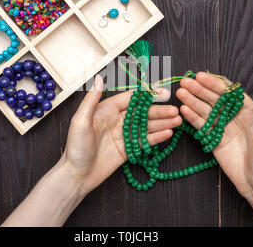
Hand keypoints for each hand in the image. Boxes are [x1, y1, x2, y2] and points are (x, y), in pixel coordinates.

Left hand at [61, 75, 182, 194]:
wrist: (76, 175)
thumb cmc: (75, 147)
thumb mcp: (80, 121)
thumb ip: (92, 99)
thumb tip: (100, 77)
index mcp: (106, 109)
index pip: (131, 99)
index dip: (147, 95)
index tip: (163, 93)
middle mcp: (117, 120)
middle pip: (142, 112)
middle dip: (159, 111)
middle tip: (175, 111)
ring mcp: (123, 135)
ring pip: (146, 126)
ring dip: (162, 123)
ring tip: (177, 121)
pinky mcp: (128, 149)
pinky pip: (144, 141)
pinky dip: (157, 137)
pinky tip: (168, 134)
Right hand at [176, 72, 252, 198]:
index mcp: (249, 112)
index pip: (229, 92)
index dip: (215, 83)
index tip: (202, 77)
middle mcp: (233, 116)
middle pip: (213, 98)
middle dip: (199, 90)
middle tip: (185, 83)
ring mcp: (222, 127)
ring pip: (205, 110)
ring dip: (192, 101)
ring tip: (180, 94)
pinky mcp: (214, 140)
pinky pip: (202, 126)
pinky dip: (192, 118)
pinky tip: (184, 110)